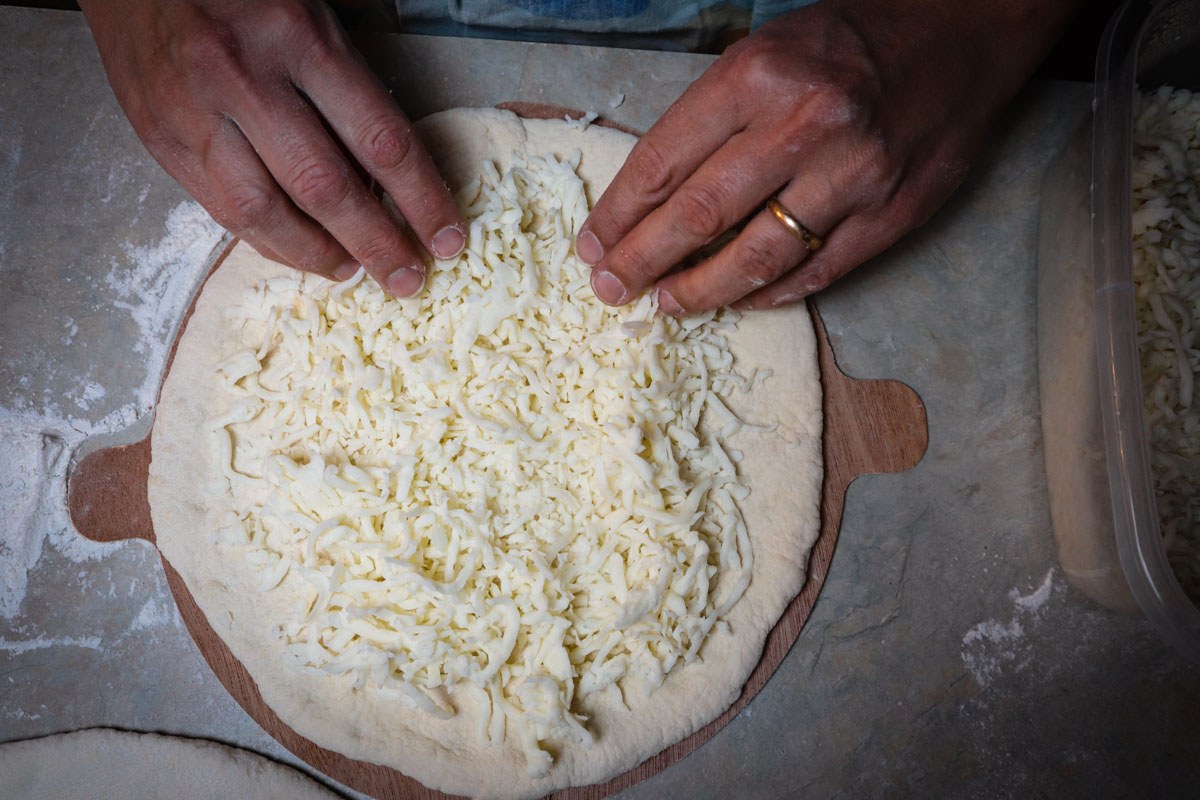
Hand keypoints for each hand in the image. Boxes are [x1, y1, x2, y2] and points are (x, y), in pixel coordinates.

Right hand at [79, 0, 464, 295]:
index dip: (422, 201)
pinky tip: (300, 252)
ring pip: (264, 211)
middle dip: (376, 244)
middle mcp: (244, 77)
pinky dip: (267, 239)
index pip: (380, 140)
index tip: (446, 239)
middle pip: (324, 188)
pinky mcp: (158, 134)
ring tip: (352, 271)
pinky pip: (220, 207)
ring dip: (317, 254)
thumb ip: (351, 79)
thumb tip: (400, 165)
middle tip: (407, 279)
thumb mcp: (312, 7)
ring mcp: (193, 110)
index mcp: (297, 37)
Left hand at [577, 0, 1080, 311]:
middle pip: (699, 216)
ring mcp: (854, 175)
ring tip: (666, 305)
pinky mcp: (894, 212)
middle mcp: (804, 125)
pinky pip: (817, 271)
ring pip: (757, 257)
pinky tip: (739, 300)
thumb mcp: (767, 51)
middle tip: (611, 290)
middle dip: (643, 261)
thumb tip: (653, 196)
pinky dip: (770, 294)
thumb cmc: (853, 39)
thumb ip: (712, 117)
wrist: (965, 30)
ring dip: (701, 290)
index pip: (663, 162)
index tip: (593, 247)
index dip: (619, 214)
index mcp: (758, 75)